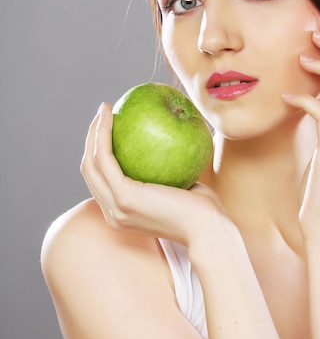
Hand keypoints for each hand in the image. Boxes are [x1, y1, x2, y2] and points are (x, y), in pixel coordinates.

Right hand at [80, 102, 224, 244]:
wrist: (210, 228)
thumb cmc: (204, 209)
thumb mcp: (179, 187)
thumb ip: (166, 170)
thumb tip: (165, 139)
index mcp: (122, 213)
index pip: (102, 181)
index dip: (99, 152)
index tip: (111, 127)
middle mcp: (114, 214)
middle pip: (90, 170)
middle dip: (91, 139)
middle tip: (104, 113)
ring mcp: (116, 208)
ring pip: (91, 163)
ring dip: (94, 132)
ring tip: (105, 109)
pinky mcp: (124, 197)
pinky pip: (105, 158)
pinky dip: (103, 134)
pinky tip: (111, 114)